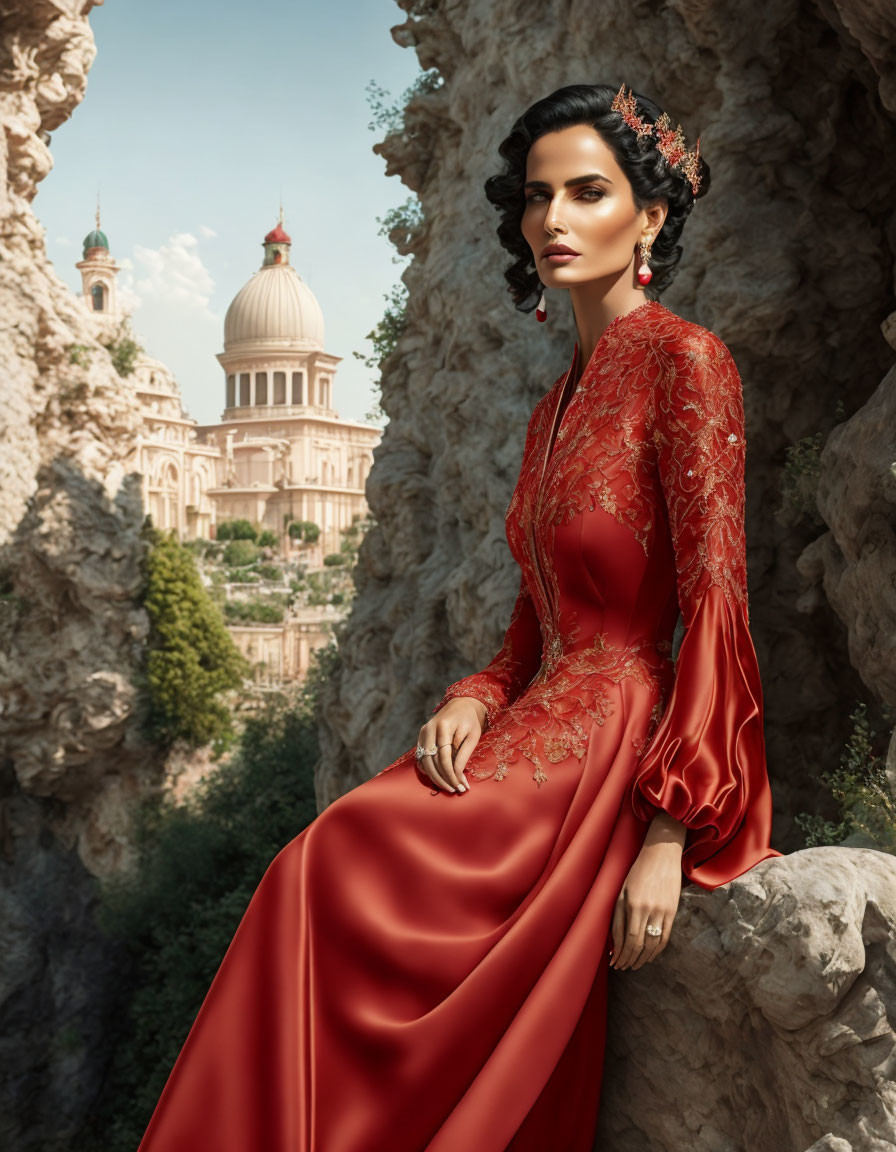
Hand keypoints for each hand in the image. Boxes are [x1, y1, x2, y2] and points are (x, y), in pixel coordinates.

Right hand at [416, 697, 486, 793]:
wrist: (461, 704)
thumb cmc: (470, 720)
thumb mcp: (473, 736)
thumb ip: (464, 755)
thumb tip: (457, 775)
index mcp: (444, 727)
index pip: (444, 757)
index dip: (451, 774)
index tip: (460, 786)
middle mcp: (429, 729)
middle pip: (431, 761)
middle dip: (442, 779)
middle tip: (454, 790)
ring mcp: (423, 732)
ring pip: (424, 761)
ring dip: (435, 777)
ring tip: (448, 786)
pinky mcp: (421, 736)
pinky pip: (421, 757)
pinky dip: (428, 769)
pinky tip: (439, 777)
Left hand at [610, 813, 684, 969]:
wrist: (661, 854)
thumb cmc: (637, 871)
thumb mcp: (622, 890)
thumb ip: (618, 915)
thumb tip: (615, 941)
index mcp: (632, 904)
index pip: (627, 939)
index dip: (621, 954)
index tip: (615, 963)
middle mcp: (648, 909)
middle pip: (640, 945)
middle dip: (630, 959)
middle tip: (623, 967)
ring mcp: (662, 911)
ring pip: (653, 944)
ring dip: (643, 958)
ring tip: (634, 965)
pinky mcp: (672, 911)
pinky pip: (665, 937)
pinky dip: (657, 950)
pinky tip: (649, 956)